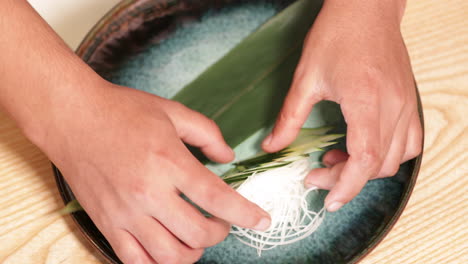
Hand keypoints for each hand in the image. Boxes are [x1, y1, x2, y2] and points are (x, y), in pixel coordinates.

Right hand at [41, 80, 270, 262]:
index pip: (217, 198)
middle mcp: (148, 193)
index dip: (246, 214)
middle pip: (197, 233)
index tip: (263, 221)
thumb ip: (207, 133)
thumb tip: (228, 157)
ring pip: (169, 256)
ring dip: (193, 252)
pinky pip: (135, 261)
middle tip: (222, 222)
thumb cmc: (121, 111)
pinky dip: (158, 263)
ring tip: (197, 238)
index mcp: (169, 162)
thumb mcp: (172, 112)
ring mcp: (125, 213)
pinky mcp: (106, 223)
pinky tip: (167, 249)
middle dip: (220, 233)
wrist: (71, 117)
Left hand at [262, 0, 421, 211]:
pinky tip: (363, 146)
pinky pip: (409, 141)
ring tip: (337, 158)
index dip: (346, 186)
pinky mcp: (409, 100)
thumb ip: (289, 118)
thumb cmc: (337, 34)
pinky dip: (387, 154)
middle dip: (346, 179)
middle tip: (317, 173)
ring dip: (366, 169)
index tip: (327, 199)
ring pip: (396, 158)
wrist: (367, 7)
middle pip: (378, 165)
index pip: (365, 160)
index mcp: (365, 101)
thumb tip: (272, 146)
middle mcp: (393, 106)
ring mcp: (406, 104)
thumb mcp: (306, 78)